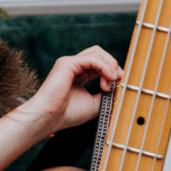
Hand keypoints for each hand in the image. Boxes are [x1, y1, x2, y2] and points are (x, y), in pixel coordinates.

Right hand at [0, 47, 123, 170]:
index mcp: (79, 75)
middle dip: (113, 65)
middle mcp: (74, 66)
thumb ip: (107, 95)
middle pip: (100, 53)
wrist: (49, 119)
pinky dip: (104, 67)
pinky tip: (108, 78)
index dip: (113, 70)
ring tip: (110, 82)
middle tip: (118, 80)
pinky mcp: (67, 63)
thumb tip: (121, 88)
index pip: (100, 64)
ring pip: (97, 52)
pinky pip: (92, 58)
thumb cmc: (66, 114)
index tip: (121, 83)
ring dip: (109, 66)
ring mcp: (70, 63)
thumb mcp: (94, 104)